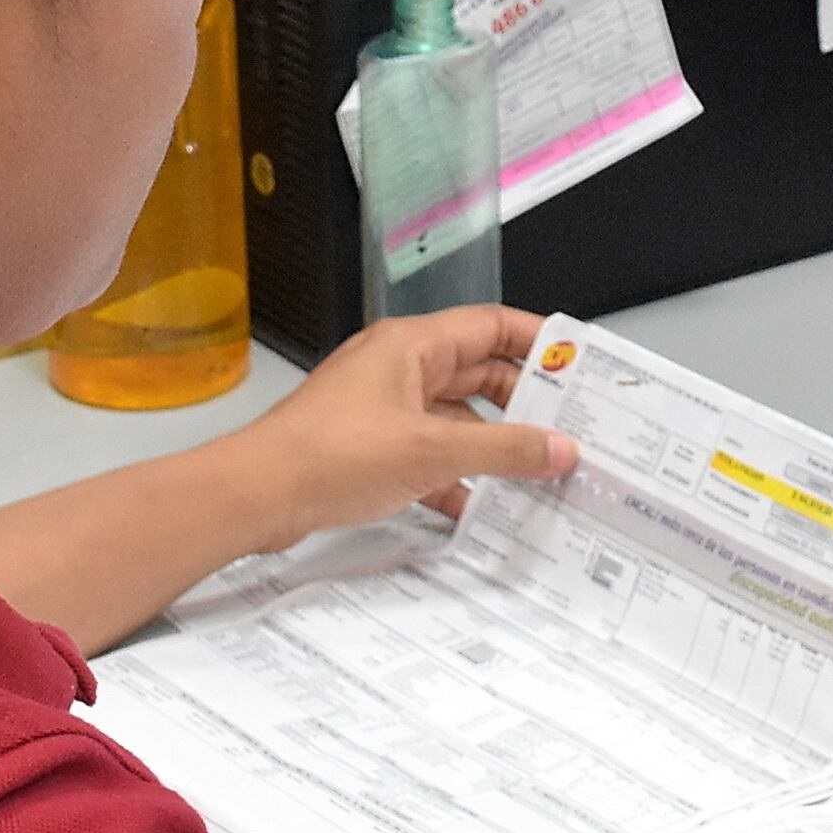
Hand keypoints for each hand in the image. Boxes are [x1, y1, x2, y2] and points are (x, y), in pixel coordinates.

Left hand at [219, 305, 577, 545]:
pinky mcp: (369, 447)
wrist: (256, 495)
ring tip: (533, 473)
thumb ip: (503, 450)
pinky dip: (455, 476)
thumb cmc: (325, 454)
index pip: (491, 326)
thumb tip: (557, 448)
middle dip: (522, 404)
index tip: (576, 366)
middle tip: (565, 428)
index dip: (538, 342)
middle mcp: (398, 368)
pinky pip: (428, 454)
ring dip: (490, 446)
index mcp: (412, 346)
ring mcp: (382, 408)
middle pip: (477, 374)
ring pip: (454, 419)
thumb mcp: (432, 452)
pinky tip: (477, 506)